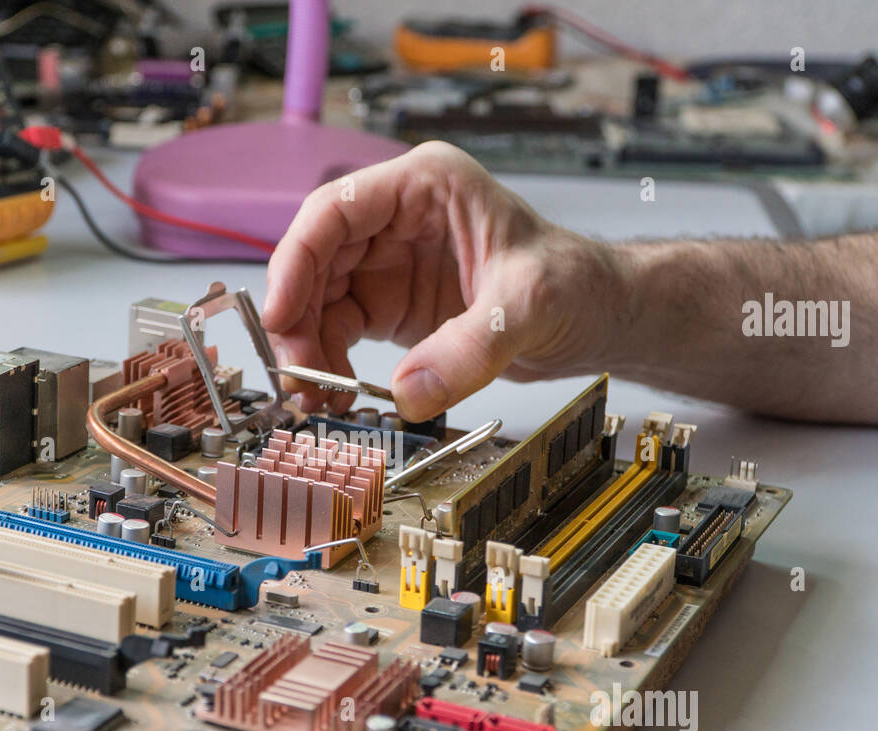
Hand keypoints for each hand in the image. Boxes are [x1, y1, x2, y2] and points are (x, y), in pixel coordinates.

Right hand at [262, 141, 625, 420]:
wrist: (597, 317)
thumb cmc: (575, 283)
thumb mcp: (529, 307)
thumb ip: (469, 350)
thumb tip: (409, 394)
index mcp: (424, 187)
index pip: (335, 211)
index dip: (296, 260)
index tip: (280, 314)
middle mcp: (397, 219)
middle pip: (315, 261)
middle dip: (296, 318)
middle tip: (296, 374)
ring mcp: (389, 263)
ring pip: (319, 300)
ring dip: (308, 349)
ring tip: (313, 396)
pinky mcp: (392, 305)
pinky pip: (340, 331)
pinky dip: (330, 365)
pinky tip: (334, 394)